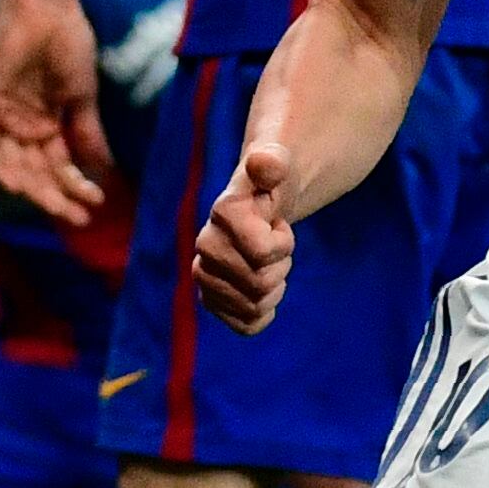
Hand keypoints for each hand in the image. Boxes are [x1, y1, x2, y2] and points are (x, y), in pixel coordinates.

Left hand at [0, 0, 109, 224]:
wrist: (47, 7)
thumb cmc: (68, 43)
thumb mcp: (82, 96)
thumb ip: (88, 133)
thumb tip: (104, 170)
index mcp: (49, 124)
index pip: (60, 166)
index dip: (76, 187)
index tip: (98, 203)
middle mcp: (24, 125)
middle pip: (37, 172)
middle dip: (57, 196)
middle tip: (79, 218)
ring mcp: (4, 116)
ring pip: (14, 165)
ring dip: (34, 188)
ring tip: (58, 206)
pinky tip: (16, 186)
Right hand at [192, 141, 296, 336]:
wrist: (259, 203)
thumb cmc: (271, 184)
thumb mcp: (277, 165)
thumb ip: (273, 162)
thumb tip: (264, 163)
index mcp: (221, 215)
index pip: (264, 253)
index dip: (283, 242)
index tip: (277, 224)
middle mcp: (205, 247)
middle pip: (260, 284)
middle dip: (280, 265)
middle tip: (274, 245)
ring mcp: (205, 277)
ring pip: (255, 306)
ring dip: (273, 287)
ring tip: (266, 263)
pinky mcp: (212, 301)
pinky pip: (246, 325)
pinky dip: (262, 313)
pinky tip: (263, 293)